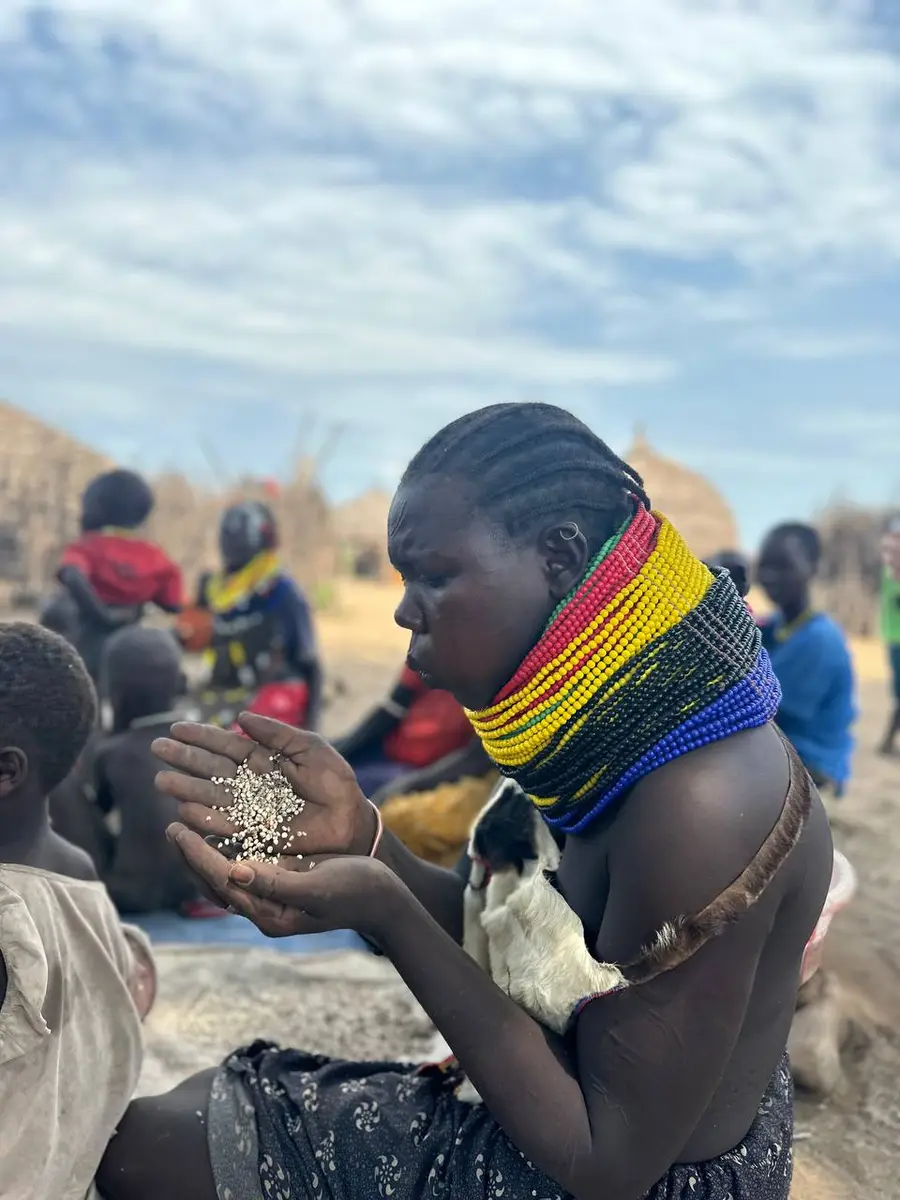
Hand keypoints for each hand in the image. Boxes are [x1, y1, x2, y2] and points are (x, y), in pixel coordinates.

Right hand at [153, 714, 378, 860]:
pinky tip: (184, 811)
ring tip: (161, 781)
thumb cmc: (335, 782)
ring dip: (186, 789)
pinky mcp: (254, 833)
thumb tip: (239, 717)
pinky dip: (205, 819)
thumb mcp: (310, 748)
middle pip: (211, 769)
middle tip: (157, 749)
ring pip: (212, 796)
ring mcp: (250, 809)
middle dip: (184, 759)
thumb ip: (276, 733)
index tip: (176, 728)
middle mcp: (251, 783)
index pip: (226, 745)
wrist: (350, 820)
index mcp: (263, 759)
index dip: (201, 736)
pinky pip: (224, 826)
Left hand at [165, 825, 404, 938]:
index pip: (221, 881)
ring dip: (205, 849)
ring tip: (187, 823)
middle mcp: (263, 907)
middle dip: (192, 854)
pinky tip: (222, 825)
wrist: (383, 899)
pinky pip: (244, 863)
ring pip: (225, 873)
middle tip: (173, 824)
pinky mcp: (281, 881)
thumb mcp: (317, 887)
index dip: (196, 855)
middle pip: (215, 881)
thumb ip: (277, 883)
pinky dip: (227, 845)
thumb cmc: (355, 892)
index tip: (177, 828)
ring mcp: (271, 895)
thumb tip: (235, 871)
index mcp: (268, 913)